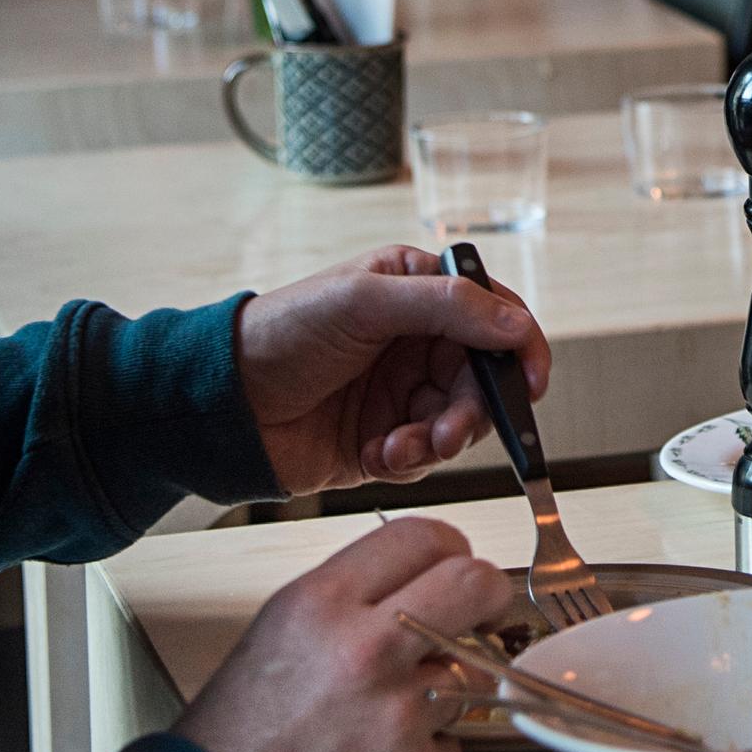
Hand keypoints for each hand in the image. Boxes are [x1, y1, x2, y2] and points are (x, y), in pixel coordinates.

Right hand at [177, 517, 507, 751]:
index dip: (447, 547)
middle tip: (478, 612)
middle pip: (475, 584)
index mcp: (319, 609)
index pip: (421, 536)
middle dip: (485, 594)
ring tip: (375, 723)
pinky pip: (451, 748)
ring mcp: (400, 721)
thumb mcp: (272, 641)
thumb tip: (415, 581)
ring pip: (467, 674)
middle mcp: (365, 655)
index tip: (454, 563)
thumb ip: (347, 603)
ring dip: (439, 693)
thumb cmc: (228, 750)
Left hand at [236, 246, 550, 495]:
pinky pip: (424, 456)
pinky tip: (374, 454)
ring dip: (437, 440)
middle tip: (448, 431)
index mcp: (417, 291)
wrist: (220, 405)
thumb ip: (447, 307)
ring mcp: (400, 391)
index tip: (531, 383)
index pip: (493, 314)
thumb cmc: (280, 334)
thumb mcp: (364, 302)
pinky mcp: (383, 438)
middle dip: (471, 410)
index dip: (519, 347)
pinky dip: (407, 461)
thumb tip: (513, 325)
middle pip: (483, 379)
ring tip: (399, 446)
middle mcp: (416, 340)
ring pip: (458, 422)